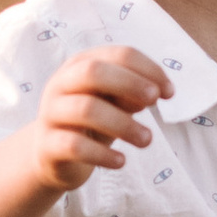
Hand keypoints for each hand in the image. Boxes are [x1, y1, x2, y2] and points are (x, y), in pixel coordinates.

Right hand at [35, 46, 170, 191]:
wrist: (53, 156)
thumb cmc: (92, 122)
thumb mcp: (114, 103)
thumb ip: (131, 94)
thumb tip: (153, 92)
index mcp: (80, 65)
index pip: (118, 55)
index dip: (148, 70)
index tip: (169, 92)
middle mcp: (61, 84)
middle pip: (93, 72)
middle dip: (130, 84)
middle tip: (154, 102)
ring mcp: (51, 113)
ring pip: (86, 109)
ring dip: (123, 124)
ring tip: (147, 140)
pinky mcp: (48, 145)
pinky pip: (75, 146)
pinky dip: (102, 154)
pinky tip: (121, 161)